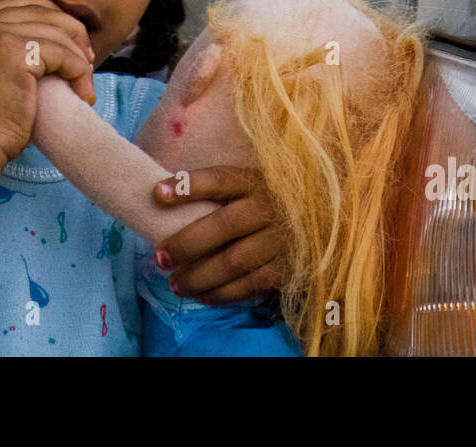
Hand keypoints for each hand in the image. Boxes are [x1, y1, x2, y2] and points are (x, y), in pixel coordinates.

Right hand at [0, 0, 95, 163]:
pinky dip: (78, 71)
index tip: (71, 43)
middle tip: (88, 58)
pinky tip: (81, 92)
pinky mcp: (13, 52)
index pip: (20, 5)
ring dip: (78, 57)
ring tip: (84, 83)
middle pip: (40, 11)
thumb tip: (57, 31)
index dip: (52, 19)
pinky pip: (61, 52)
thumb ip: (8, 47)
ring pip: (55, 32)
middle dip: (71, 33)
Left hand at [151, 166, 290, 305]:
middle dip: (187, 244)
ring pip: (234, 261)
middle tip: (160, 258)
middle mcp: (268, 207)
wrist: (318, 222)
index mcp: (253, 181)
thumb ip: (214, 193)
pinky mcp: (286, 267)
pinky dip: (221, 293)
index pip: (218, 179)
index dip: (188, 186)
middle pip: (223, 226)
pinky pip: (250, 285)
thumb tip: (161, 199)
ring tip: (175, 284)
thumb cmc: (263, 203)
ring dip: (199, 276)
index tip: (157, 194)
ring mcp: (279, 239)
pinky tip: (200, 296)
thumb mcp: (245, 186)